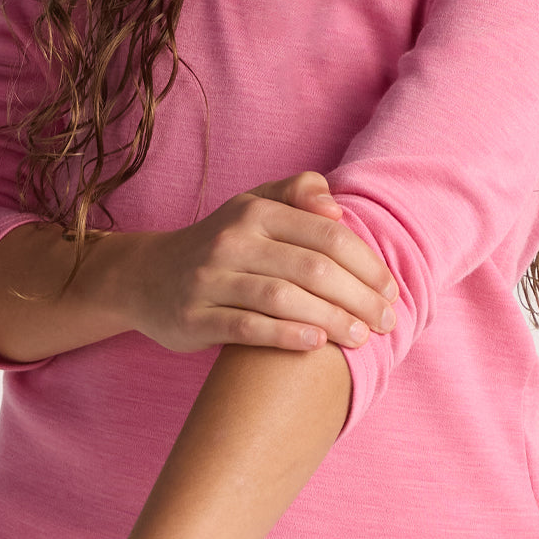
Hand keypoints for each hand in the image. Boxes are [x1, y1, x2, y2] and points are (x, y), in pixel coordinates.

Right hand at [125, 171, 398, 353]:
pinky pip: (247, 327)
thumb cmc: (222, 243)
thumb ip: (297, 193)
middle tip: (387, 321)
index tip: (390, 289)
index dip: (366, 262)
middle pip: (312, 268)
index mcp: (255, 210)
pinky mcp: (194, 316)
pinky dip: (286, 335)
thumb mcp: (254, 205)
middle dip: (358, 296)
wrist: (147, 277)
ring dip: (331, 319)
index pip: (326, 233)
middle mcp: (232, 239)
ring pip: (284, 298)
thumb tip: (337, 207)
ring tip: (361, 338)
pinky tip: (317, 344)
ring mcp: (210, 278)